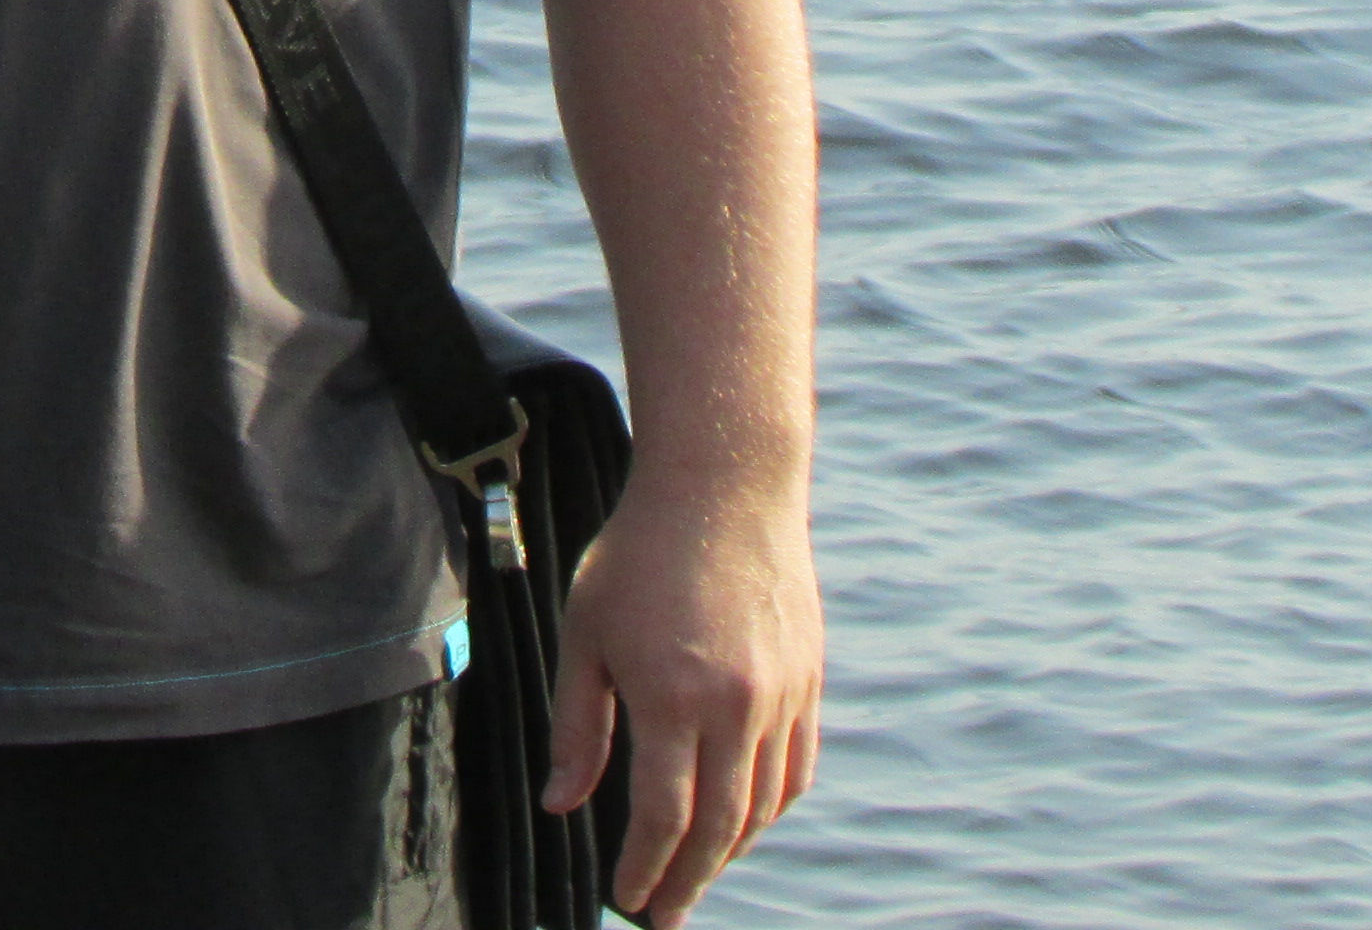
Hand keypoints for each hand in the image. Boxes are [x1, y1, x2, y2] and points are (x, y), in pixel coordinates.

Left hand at [540, 479, 822, 925]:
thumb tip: (562, 805)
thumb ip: (577, 726)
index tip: (625, 900)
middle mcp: (737, 705)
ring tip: (693, 874)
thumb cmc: (639, 554)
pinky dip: (769, 810)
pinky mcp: (809, 681)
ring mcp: (782, 696)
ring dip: (728, 853)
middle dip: (687, 883)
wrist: (725, 485)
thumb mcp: (586, 633)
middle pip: (719, 828)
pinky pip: (796, 771)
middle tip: (662, 917)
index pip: (664, 817)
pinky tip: (739, 822)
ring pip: (763, 807)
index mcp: (673, 695)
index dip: (644, 869)